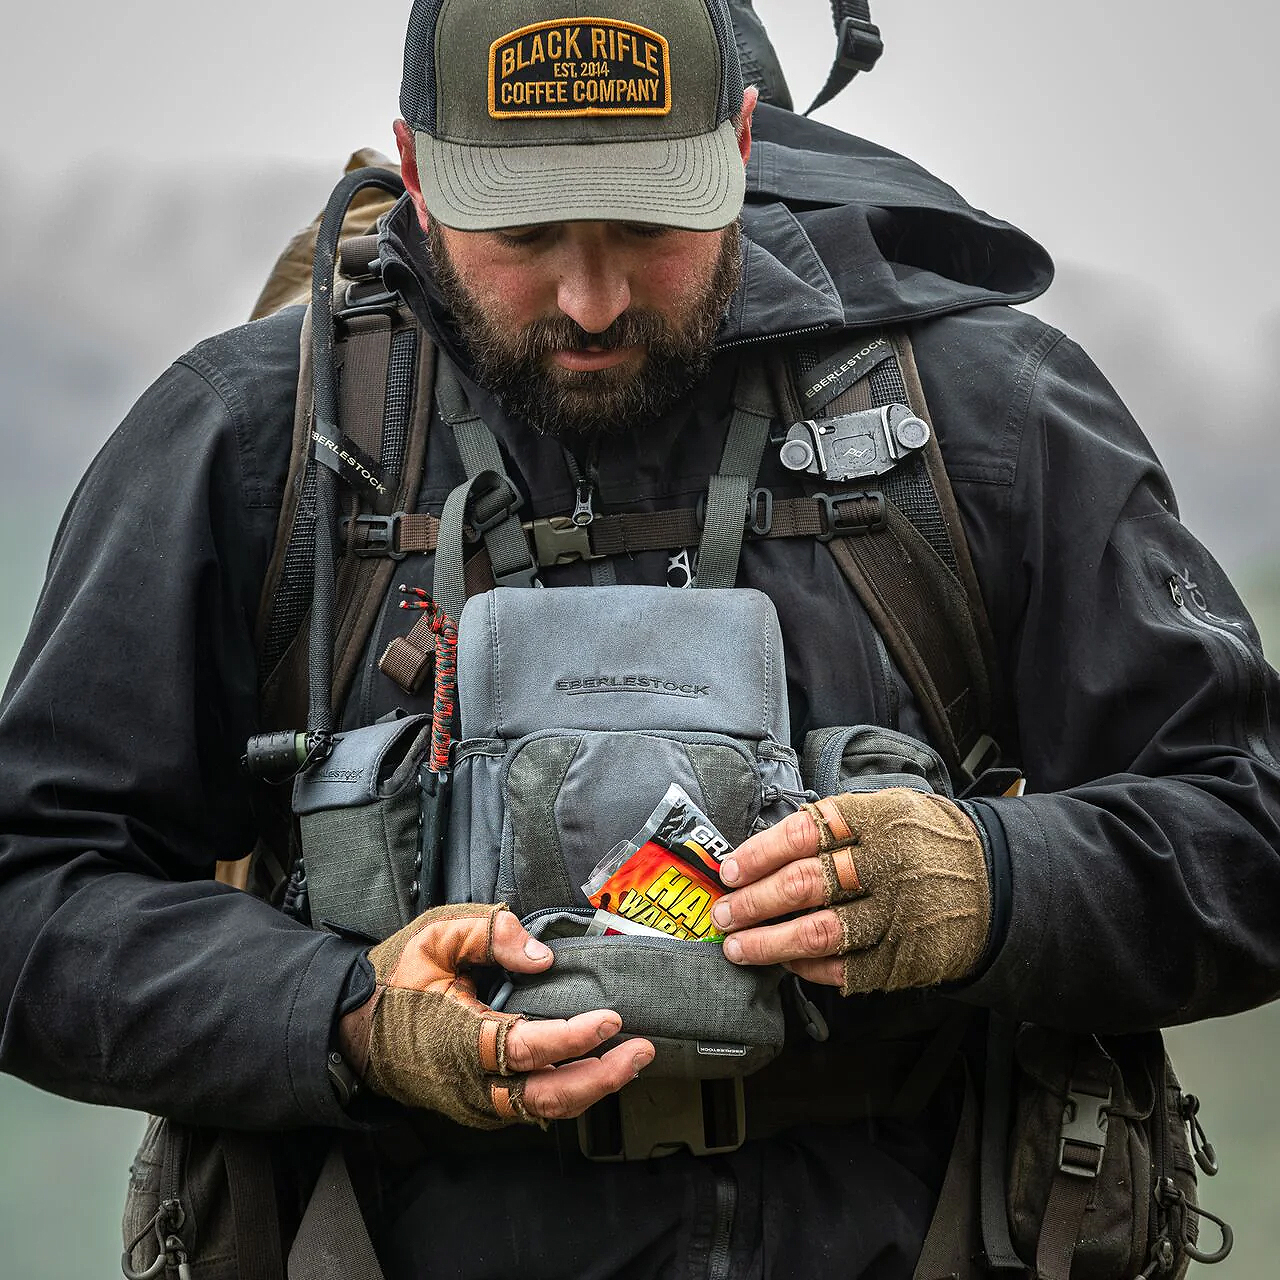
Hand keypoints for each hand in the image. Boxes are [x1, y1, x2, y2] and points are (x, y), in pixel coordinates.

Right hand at [339, 904, 654, 1127]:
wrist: (351, 1027)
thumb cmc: (395, 979)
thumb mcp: (437, 935)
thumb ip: (490, 934)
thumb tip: (543, 956)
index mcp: (461, 1039)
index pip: (530, 1048)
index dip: (574, 1038)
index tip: (611, 1020)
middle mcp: (472, 1081)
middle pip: (549, 1096)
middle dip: (602, 1077)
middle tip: (641, 1052)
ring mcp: (475, 1100)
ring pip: (544, 1109)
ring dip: (591, 1088)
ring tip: (629, 1062)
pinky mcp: (478, 1105)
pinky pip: (530, 1108)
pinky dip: (567, 1093)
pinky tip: (592, 1072)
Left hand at [709, 788, 990, 994]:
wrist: (996, 883)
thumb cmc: (925, 842)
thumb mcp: (888, 808)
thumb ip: (832, 825)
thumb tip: (763, 850)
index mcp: (876, 820)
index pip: (801, 834)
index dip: (758, 854)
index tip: (729, 870)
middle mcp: (884, 866)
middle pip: (802, 885)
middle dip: (752, 902)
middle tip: (723, 913)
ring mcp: (894, 916)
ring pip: (817, 933)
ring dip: (767, 943)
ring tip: (737, 947)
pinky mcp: (902, 958)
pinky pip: (843, 969)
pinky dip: (807, 968)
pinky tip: (784, 963)